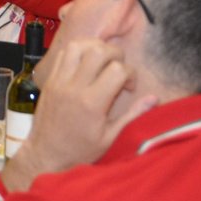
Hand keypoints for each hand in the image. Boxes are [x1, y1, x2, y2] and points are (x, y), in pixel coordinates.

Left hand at [2, 38, 154, 190]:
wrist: (47, 155)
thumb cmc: (80, 150)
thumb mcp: (110, 137)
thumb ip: (132, 115)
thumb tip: (154, 98)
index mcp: (92, 103)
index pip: (117, 70)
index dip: (130, 74)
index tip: (129, 87)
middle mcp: (74, 88)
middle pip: (98, 51)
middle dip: (115, 54)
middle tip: (118, 69)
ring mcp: (59, 81)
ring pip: (77, 46)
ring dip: (94, 47)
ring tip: (102, 61)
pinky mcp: (49, 80)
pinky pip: (63, 54)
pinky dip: (77, 51)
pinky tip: (86, 63)